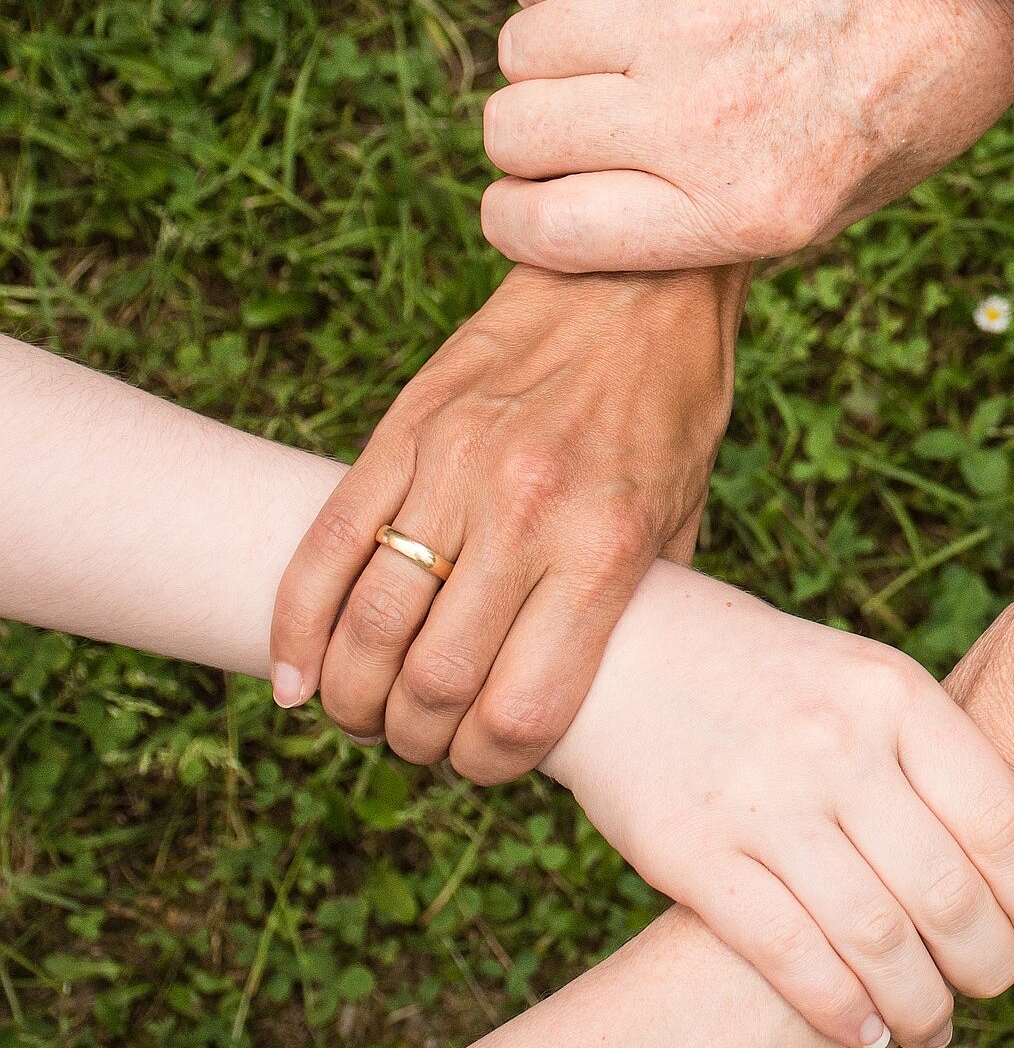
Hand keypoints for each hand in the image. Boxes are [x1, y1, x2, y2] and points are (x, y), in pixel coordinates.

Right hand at [270, 266, 746, 783]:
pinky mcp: (403, 430)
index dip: (492, 765)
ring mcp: (454, 468)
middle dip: (417, 741)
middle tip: (421, 745)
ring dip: (353, 696)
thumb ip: (637, 610)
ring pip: (368, 623)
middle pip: (434, 681)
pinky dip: (297, 625)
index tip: (487, 766)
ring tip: (363, 714)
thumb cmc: (673, 412)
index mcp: (605, 550)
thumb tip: (597, 699)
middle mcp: (525, 514)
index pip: (522, 709)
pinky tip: (296, 676)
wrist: (635, 281)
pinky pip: (327, 544)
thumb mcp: (684, 520)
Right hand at [479, 0, 1013, 271]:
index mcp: (743, 208)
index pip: (543, 229)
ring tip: (611, 60)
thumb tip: (598, 223)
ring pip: (523, 44)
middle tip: (581, 132)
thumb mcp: (837, 206)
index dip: (518, 220)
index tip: (533, 206)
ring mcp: (685, 19)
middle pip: (515, 132)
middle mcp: (702, 118)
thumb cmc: (913, 98)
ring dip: (548, 58)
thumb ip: (716, 224)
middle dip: (531, 141)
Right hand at [540, 567, 1013, 1047]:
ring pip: (876, 937)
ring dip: (921, 1004)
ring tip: (934, 1027)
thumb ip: (928, 753)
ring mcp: (761, 799)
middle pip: (946, 891)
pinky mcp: (691, 852)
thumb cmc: (766, 676)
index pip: (998, 817)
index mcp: (892, 691)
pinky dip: (841, 1008)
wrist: (619, 649)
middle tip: (995, 987)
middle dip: (988, 962)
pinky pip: (788, 953)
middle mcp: (834, 743)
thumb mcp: (859, 678)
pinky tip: (866, 1030)